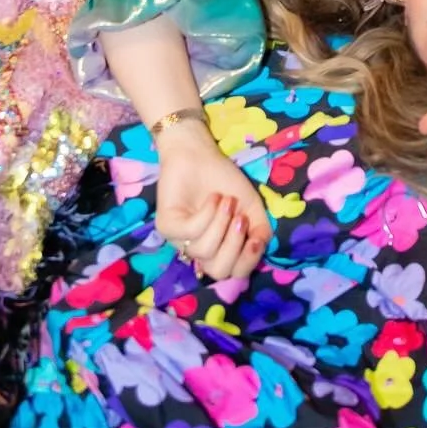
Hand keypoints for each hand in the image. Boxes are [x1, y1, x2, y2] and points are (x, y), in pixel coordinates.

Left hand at [154, 121, 269, 281]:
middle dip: (233, 246)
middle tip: (239, 219)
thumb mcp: (251, 206)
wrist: (199, 153)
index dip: (247, 262)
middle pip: (218, 271)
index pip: (234, 274)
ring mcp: (180, 241)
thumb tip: (259, 247)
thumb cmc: (224, 181)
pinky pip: (190, 233)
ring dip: (221, 222)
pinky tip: (212, 198)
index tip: (255, 240)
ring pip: (204, 251)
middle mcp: (199, 250)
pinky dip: (207, 214)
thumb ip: (260, 229)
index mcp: (220, 249)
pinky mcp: (166, 227)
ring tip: (225, 200)